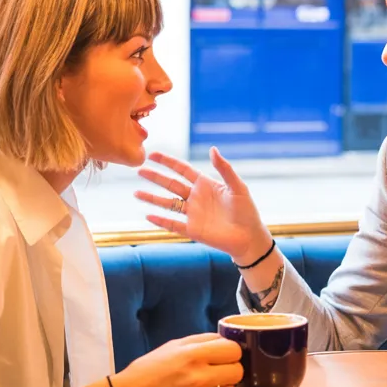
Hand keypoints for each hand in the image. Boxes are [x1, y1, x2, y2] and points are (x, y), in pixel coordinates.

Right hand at [112, 333, 243, 386]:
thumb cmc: (148, 369)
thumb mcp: (173, 345)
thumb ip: (202, 341)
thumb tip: (225, 340)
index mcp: (193, 355)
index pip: (233, 350)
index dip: (231, 351)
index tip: (224, 354)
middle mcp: (199, 377)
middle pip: (238, 372)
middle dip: (230, 368)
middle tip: (218, 369)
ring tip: (209, 386)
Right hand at [137, 148, 272, 262]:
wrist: (249, 237)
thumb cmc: (246, 210)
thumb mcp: (237, 186)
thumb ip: (224, 168)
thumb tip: (212, 148)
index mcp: (205, 184)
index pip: (182, 169)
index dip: (168, 162)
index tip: (152, 154)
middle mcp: (196, 197)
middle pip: (171, 184)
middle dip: (155, 177)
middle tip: (139, 170)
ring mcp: (192, 214)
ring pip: (168, 204)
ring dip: (152, 198)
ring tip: (136, 193)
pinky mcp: (192, 230)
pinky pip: (173, 224)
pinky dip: (161, 221)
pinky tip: (148, 216)